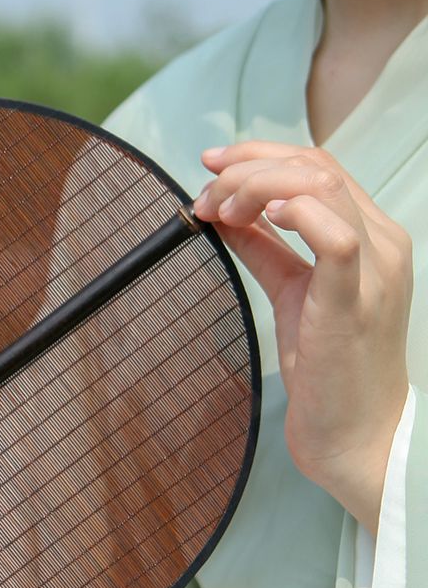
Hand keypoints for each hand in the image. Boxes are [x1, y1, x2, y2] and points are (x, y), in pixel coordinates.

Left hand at [193, 141, 411, 532]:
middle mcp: (383, 242)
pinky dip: (295, 214)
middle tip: (204, 194)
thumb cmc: (328, 369)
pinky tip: (260, 215)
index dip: (260, 155)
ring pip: (321, 187)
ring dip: (255, 187)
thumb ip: (266, 250)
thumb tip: (228, 215)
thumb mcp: (292, 293)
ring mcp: (375, 269)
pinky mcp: (356, 300)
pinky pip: (335, 235)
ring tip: (218, 209)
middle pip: (316, 166)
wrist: (354, 432)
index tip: (211, 165)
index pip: (319, 167)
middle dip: (247, 169)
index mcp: (370, 236)